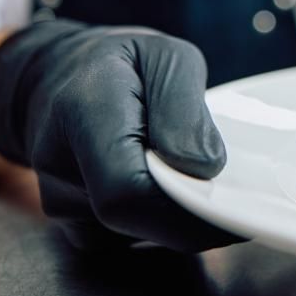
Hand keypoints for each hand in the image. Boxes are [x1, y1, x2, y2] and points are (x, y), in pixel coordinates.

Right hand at [0, 20, 240, 251]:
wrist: (58, 79)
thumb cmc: (123, 63)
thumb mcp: (166, 56)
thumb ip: (183, 108)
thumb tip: (204, 168)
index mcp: (82, 110)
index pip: (125, 188)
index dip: (183, 206)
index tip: (233, 197)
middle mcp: (58, 164)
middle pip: (134, 219)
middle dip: (194, 215)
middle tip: (238, 195)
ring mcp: (61, 202)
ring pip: (138, 234)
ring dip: (180, 215)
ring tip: (192, 170)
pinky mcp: (76, 226)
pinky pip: (132, 240)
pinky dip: (164, 221)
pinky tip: (171, 186)